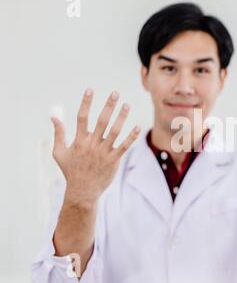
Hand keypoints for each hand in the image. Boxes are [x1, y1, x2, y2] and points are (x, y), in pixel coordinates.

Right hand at [51, 89, 140, 205]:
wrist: (82, 192)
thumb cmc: (71, 171)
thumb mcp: (59, 153)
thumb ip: (58, 134)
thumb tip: (53, 116)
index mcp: (79, 141)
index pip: (81, 117)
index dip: (86, 103)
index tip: (90, 90)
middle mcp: (92, 145)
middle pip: (101, 121)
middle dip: (108, 106)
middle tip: (115, 93)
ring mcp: (104, 153)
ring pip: (115, 131)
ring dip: (121, 117)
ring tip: (127, 105)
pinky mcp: (114, 161)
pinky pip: (124, 146)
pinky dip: (131, 136)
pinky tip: (137, 126)